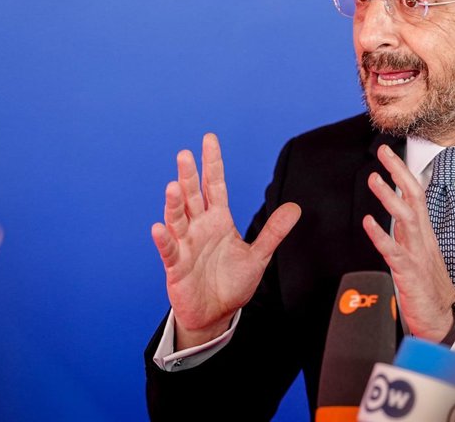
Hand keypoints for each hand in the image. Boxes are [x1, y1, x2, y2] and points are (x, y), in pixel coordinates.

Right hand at [151, 133, 300, 348]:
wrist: (216, 314)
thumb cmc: (232, 283)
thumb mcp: (258, 256)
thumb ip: (273, 232)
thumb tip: (295, 208)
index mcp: (218, 220)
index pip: (214, 185)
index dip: (213, 163)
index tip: (209, 140)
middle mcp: (199, 227)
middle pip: (193, 196)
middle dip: (189, 175)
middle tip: (185, 154)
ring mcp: (186, 244)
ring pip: (178, 218)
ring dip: (174, 203)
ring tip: (173, 186)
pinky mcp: (176, 266)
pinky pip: (169, 250)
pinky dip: (164, 239)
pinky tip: (159, 228)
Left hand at [362, 144, 454, 341]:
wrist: (442, 321)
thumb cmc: (428, 289)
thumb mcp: (417, 254)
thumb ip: (406, 234)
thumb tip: (392, 216)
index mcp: (423, 234)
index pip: (415, 195)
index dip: (403, 173)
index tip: (389, 154)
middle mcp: (422, 239)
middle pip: (414, 198)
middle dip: (399, 173)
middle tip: (384, 152)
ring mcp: (417, 255)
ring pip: (406, 219)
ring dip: (390, 198)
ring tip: (374, 179)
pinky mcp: (410, 273)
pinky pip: (394, 251)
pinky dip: (381, 235)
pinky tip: (368, 223)